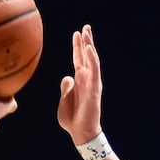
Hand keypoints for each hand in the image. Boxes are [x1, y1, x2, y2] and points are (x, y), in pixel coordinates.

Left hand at [56, 24, 101, 143]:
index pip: (78, 59)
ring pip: (91, 60)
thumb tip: (67, 77)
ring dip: (89, 45)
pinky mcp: (94, 88)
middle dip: (86, 41)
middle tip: (86, 26)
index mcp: (79, 80)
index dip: (77, 46)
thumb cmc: (72, 118)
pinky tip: (89, 49)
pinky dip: (92, 59)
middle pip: (86, 56)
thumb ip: (66, 87)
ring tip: (87, 32)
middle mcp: (86, 78)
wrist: (80, 132)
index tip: (76, 33)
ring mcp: (91, 82)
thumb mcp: (64, 98)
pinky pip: (94, 70)